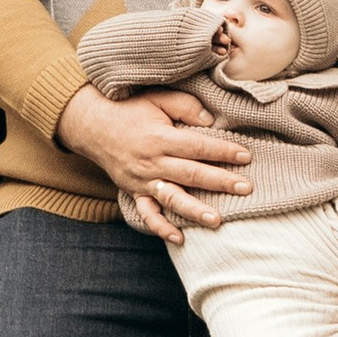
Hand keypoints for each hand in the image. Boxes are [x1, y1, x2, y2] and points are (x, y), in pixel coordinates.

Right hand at [61, 83, 251, 241]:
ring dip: (194, 211)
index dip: (222, 151)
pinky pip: (147, 213)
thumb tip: (211, 121)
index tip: (245, 156)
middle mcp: (151, 162)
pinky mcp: (134, 192)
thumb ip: (185, 107)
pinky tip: (179, 238)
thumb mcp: (157, 98)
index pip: (197, 146)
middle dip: (220, 182)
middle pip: (190, 174)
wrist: (92, 125)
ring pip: (171, 199)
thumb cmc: (130, 109)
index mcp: (159, 137)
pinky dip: (161, 228)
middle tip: (245, 188)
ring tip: (217, 220)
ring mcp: (142, 181)